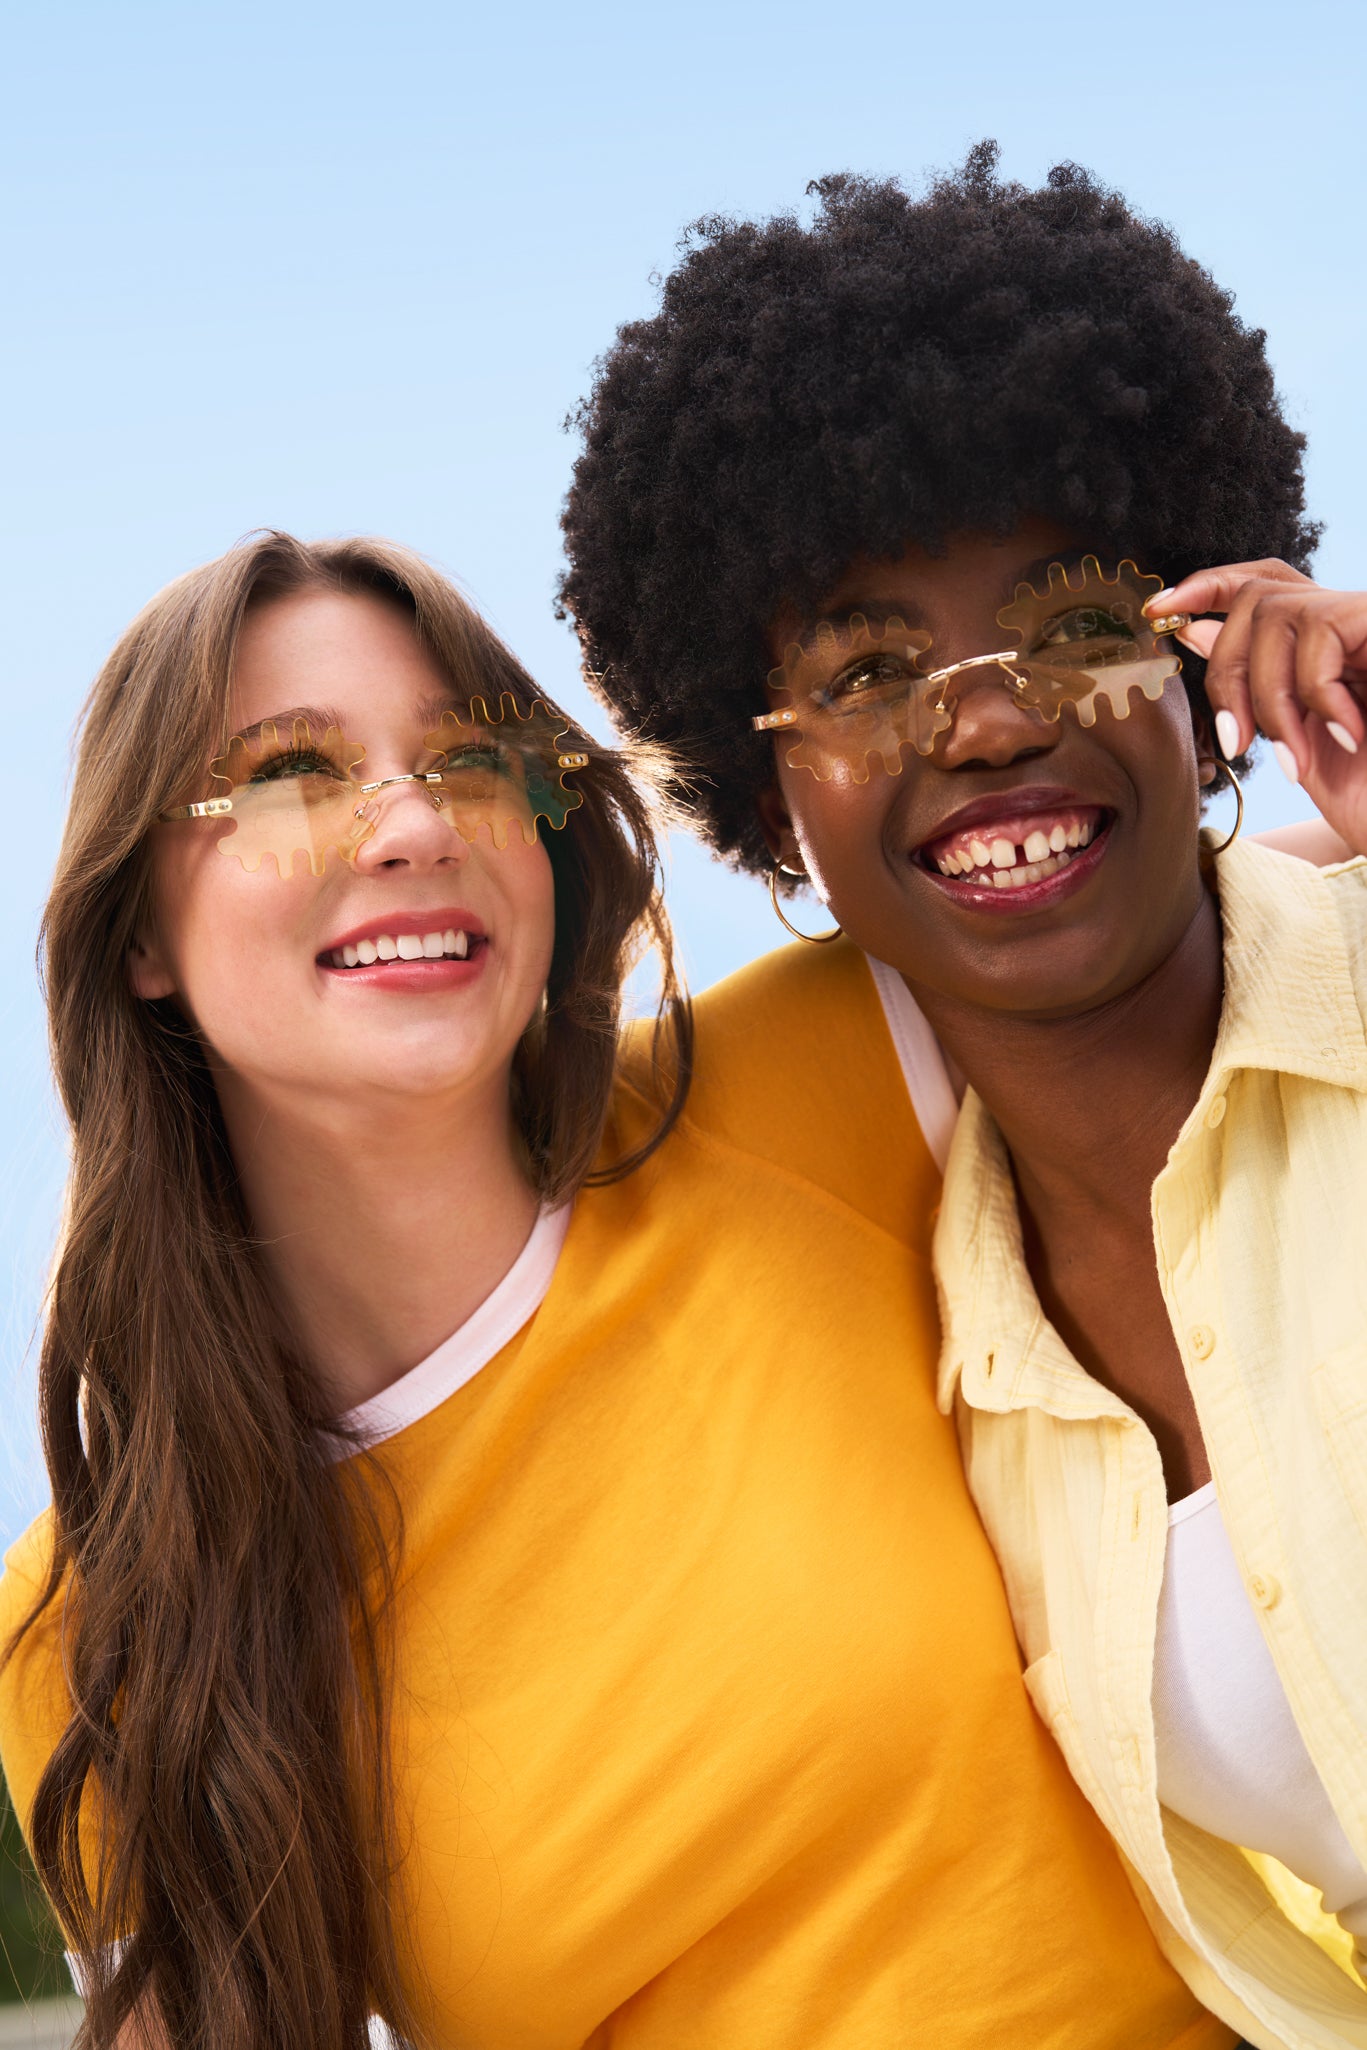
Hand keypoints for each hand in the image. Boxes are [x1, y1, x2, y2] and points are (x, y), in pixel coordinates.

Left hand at [1146, 561, 1366, 858]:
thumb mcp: (1292, 735)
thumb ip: (1248, 682)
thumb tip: (1192, 629)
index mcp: (1318, 641)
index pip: (1260, 581)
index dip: (1207, 585)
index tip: (1158, 610)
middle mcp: (1346, 620)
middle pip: (1255, 598)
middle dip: (1228, 674)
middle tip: (1237, 745)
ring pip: (1280, 614)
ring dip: (1271, 698)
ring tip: (1295, 758)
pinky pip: (1323, 634)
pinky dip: (1318, 695)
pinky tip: (1347, 735)